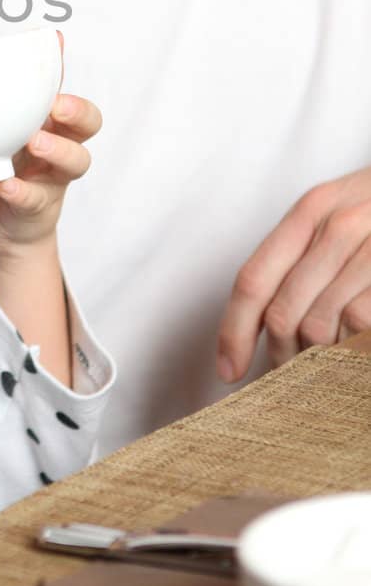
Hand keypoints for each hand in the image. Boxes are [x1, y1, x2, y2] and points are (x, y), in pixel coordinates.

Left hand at [0, 94, 100, 258]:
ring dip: (57, 149)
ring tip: (34, 143)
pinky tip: (7, 185)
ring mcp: (52, 180)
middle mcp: (60, 151)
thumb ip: (1, 109)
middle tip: (56, 109)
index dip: (76, 99)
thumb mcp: (3, 136)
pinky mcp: (36, 207)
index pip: (81, 109)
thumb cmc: (3, 169)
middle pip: (88, 127)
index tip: (56, 90)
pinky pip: (34, 198)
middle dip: (77, 114)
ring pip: (74, 162)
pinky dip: (21, 190)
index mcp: (53, 130)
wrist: (5, 224)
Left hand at [217, 165, 370, 381]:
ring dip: (318, 358)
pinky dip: (351, 350)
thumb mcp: (339, 213)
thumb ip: (299, 257)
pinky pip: (359, 328)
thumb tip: (259, 322)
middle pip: (284, 314)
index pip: (253, 280)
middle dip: (281, 356)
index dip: (234, 332)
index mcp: (310, 211)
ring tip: (326, 362)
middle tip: (287, 374)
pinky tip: (354, 348)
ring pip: (321, 328)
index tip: (228, 370)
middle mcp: (337, 226)